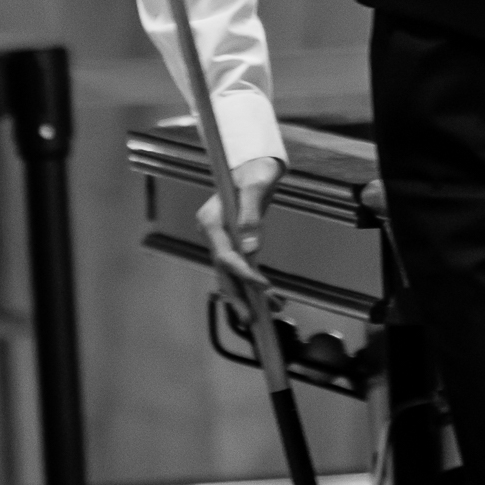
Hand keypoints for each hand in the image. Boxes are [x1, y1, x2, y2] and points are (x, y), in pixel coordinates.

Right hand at [196, 156, 283, 299]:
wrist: (256, 164)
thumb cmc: (256, 171)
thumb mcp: (256, 186)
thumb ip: (251, 215)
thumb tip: (250, 248)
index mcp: (211, 221)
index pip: (224, 255)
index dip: (242, 273)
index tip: (263, 285)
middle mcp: (212, 235)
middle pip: (224, 273)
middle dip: (239, 297)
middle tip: (253, 320)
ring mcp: (222, 241)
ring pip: (233, 276)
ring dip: (250, 296)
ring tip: (271, 313)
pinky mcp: (235, 243)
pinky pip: (243, 268)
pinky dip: (256, 285)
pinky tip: (273, 299)